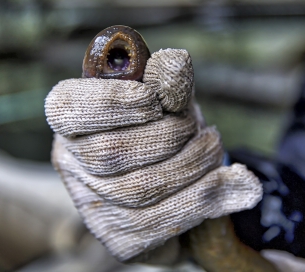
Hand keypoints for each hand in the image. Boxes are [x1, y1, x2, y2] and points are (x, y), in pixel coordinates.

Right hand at [45, 48, 261, 261]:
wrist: (180, 184)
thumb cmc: (165, 131)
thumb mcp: (169, 99)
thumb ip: (169, 80)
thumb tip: (176, 62)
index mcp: (73, 121)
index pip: (69, 108)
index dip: (113, 102)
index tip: (154, 100)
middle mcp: (72, 166)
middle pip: (113, 152)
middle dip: (169, 135)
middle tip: (199, 128)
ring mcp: (93, 208)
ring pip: (142, 189)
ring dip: (194, 164)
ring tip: (214, 148)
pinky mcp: (121, 242)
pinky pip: (164, 223)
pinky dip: (207, 198)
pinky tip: (235, 184)